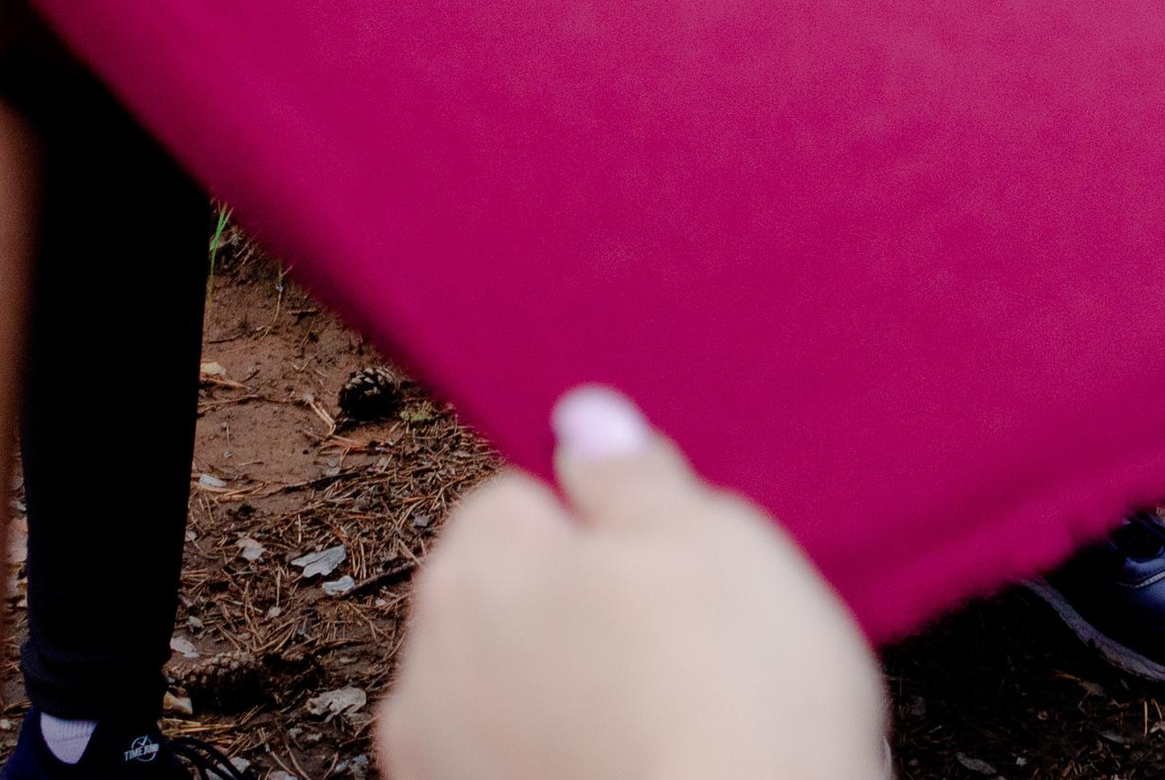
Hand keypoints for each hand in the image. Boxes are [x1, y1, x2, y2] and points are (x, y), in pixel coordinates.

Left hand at [378, 388, 883, 779]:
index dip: (595, 529)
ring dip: (551, 701)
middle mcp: (432, 665)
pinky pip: (502, 769)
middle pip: (499, 597)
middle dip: (566, 612)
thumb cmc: (732, 715)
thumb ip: (633, 473)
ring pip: (496, 695)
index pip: (516, 499)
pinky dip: (548, 767)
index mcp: (482, 565)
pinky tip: (625, 771)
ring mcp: (440, 766)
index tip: (652, 563)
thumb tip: (586, 421)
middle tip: (670, 647)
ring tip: (652, 726)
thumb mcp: (713, 540)